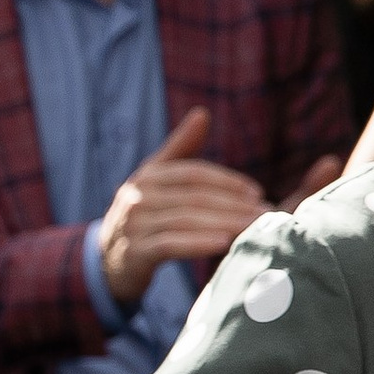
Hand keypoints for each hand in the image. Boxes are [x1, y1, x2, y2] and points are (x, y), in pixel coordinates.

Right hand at [98, 109, 268, 307]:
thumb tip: (201, 113)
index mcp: (147, 176)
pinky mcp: (135, 252)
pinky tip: (224, 244)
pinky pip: (171, 245)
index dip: (227, 181)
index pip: (193, 174)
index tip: (256, 192)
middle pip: (194, 198)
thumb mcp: (155, 178)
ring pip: (187, 221)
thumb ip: (180, 147)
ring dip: (225, 224)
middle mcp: (138, 197)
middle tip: (266, 213)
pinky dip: (198, 244)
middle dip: (234, 205)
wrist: (107, 260)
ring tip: (254, 229)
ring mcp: (134, 225)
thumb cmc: (143, 214)